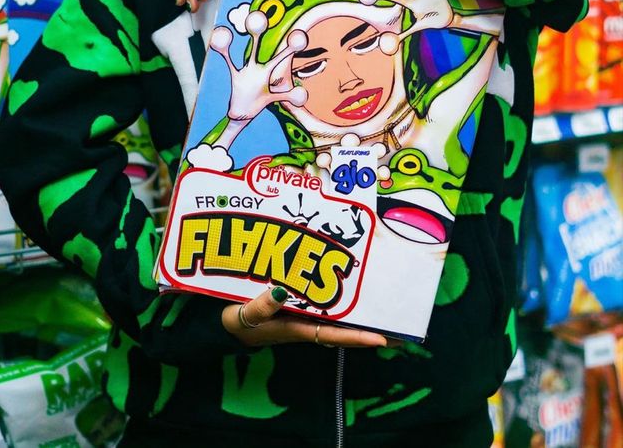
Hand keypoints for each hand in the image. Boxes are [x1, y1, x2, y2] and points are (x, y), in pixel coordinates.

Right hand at [222, 287, 387, 347]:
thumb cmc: (236, 321)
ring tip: (390, 309)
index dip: (357, 338)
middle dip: (372, 329)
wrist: (226, 322)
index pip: (333, 335)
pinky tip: (356, 289)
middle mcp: (308, 323)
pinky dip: (342, 297)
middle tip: (403, 328)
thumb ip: (261, 305)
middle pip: (346, 328)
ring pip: (340, 315)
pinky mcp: (301, 304)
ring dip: (363, 314)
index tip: (382, 340)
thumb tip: (281, 290)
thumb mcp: (243, 314)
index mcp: (297, 329)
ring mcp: (306, 314)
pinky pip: (327, 302)